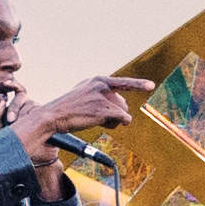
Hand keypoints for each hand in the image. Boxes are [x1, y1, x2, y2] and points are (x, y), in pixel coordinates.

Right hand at [3, 73, 152, 151]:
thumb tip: (122, 110)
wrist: (54, 116)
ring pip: (123, 112)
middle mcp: (101, 85)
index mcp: (97, 81)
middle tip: (99, 118)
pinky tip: (101, 124)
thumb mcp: (83, 96)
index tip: (151, 85)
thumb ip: (101, 97)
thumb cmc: (68, 110)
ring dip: (113, 121)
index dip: (138, 84)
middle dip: (116, 114)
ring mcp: (103, 96)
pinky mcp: (104, 109)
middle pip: (123, 103)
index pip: (121, 82)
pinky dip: (116, 124)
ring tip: (96, 121)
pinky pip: (123, 119)